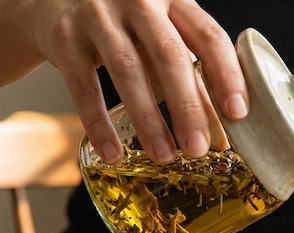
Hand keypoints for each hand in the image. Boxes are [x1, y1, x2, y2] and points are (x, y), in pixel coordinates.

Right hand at [25, 0, 247, 163]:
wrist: (55, 2)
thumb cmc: (126, 27)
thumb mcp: (162, 43)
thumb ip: (193, 83)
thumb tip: (222, 139)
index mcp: (174, 0)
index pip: (209, 35)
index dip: (226, 75)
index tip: (238, 114)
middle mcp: (139, 0)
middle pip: (169, 55)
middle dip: (187, 107)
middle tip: (198, 149)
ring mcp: (99, 15)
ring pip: (128, 71)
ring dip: (148, 120)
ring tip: (164, 156)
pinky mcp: (65, 37)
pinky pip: (85, 86)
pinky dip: (100, 124)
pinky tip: (114, 153)